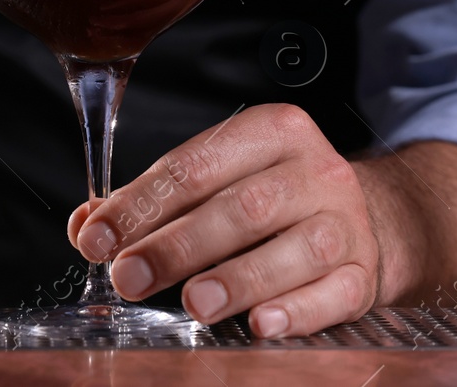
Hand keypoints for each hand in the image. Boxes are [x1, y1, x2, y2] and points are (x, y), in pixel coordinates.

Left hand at [68, 104, 378, 338]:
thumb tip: (87, 226)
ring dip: (238, 278)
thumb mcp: (219, 181)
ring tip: (193, 302)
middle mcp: (314, 170)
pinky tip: (260, 324)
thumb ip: (153, 201)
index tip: (97, 238)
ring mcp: (345, 222)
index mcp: (271, 132)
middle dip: (178, 244)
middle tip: (129, 276)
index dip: (141, 203)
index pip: (196, 166)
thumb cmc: (274, 199)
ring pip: (294, 249)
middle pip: (242, 206)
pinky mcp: (365, 273)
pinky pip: (335, 293)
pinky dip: (296, 311)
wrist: (369, 219)